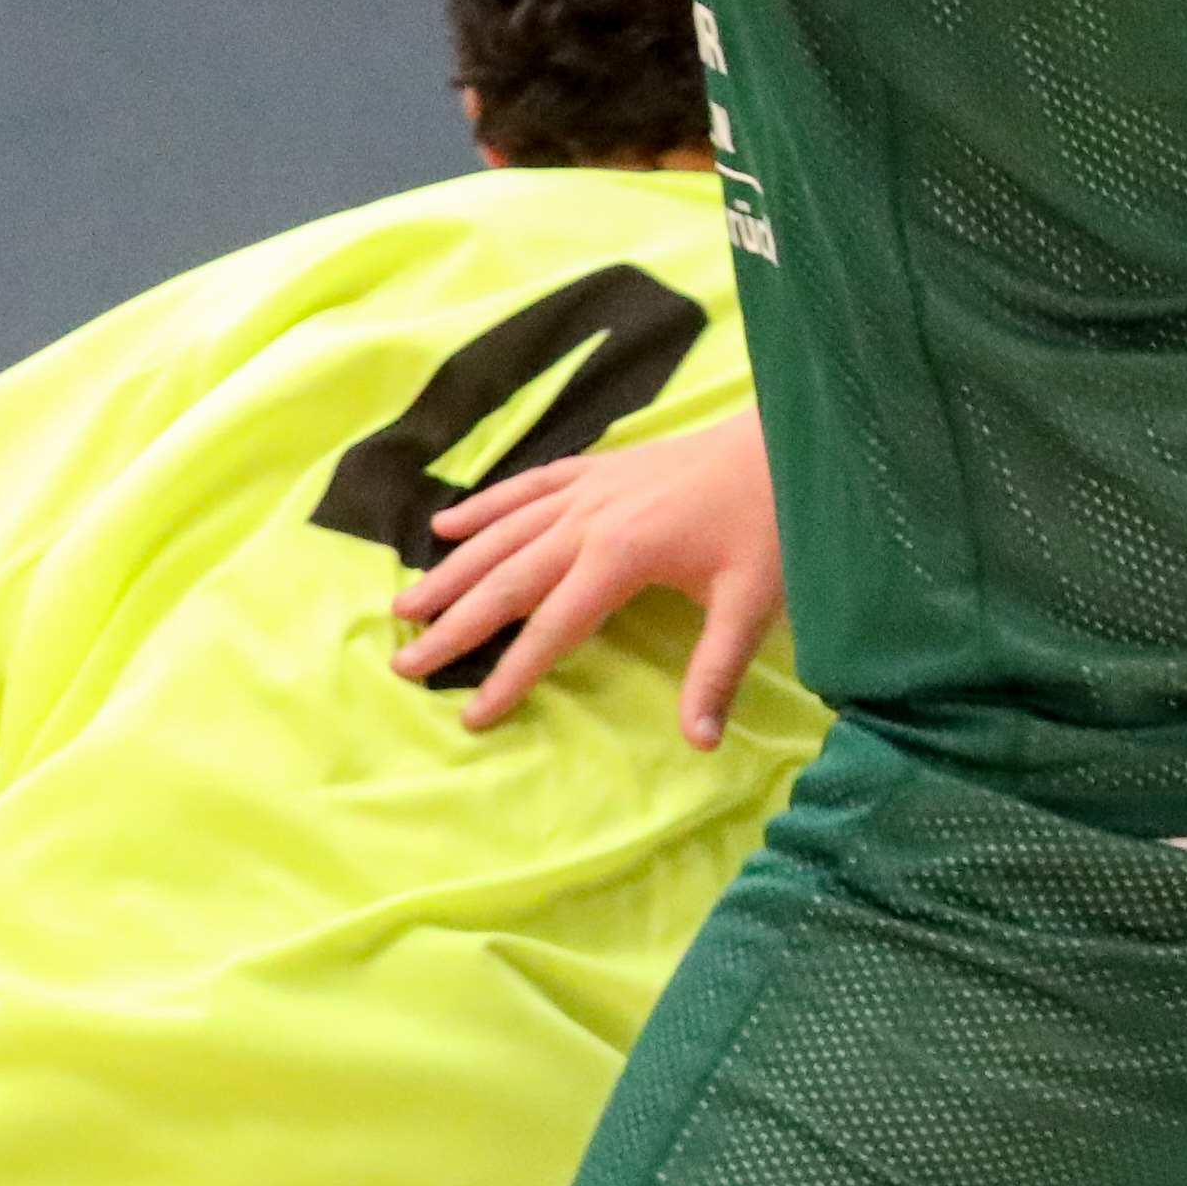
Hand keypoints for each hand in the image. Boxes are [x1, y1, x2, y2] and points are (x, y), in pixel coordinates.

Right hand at [392, 412, 783, 739]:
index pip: (551, 630)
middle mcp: (589, 519)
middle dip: (453, 625)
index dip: (510, 676)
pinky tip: (446, 525)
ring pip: (503, 534)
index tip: (471, 715)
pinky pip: (526, 488)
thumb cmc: (772, 524)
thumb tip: (700, 743)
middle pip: (506, 580)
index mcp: (621, 556)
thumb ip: (718, 673)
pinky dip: (484, 507)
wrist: (783, 442)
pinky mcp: (597, 467)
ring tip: (404, 604)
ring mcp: (588, 488)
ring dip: (452, 570)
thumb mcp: (752, 604)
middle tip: (403, 661)